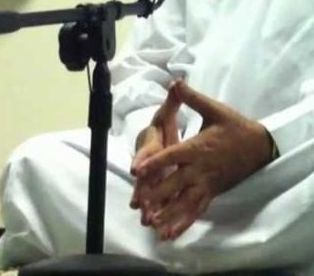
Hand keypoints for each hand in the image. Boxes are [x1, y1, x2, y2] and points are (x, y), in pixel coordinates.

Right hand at [128, 84, 183, 212]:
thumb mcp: (169, 111)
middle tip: (140, 204)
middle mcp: (150, 163)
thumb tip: (177, 82)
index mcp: (152, 143)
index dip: (141, 159)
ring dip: (150, 207)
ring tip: (149, 223)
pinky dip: (164, 217)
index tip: (137, 169)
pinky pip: (164, 204)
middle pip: (145, 179)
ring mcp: (155, 178)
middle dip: (142, 191)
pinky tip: (165, 232)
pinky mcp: (163, 189)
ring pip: (152, 195)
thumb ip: (174, 100)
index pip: (146, 151)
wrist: (158, 137)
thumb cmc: (164, 124)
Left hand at [131, 80, 273, 240]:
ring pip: (184, 201)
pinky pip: (196, 210)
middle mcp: (200, 169)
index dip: (156, 163)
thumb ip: (192, 98)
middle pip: (175, 183)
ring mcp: (206, 183)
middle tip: (139, 204)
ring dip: (168, 213)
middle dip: (157, 194)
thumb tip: (175, 81)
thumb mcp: (215, 109)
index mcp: (198, 148)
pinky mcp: (212, 193)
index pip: (173, 156)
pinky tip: (168, 236)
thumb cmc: (235, 126)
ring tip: (152, 224)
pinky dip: (183, 223)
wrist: (260, 146)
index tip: (139, 171)